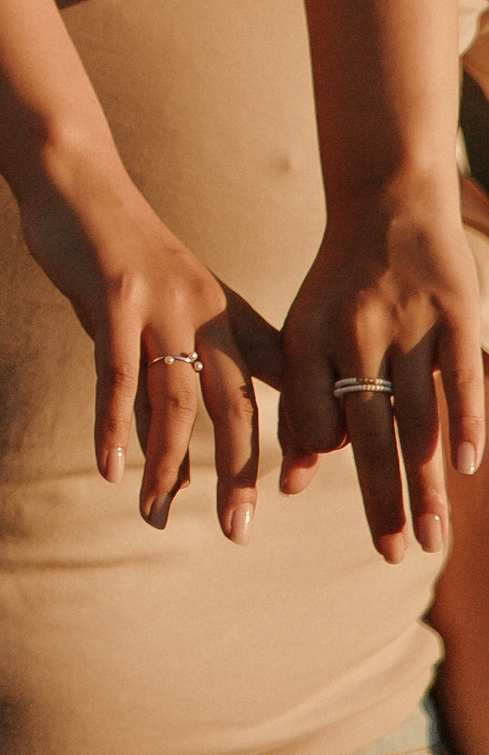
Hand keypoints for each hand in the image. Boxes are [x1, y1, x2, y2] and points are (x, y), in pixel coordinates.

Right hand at [14, 167, 270, 539]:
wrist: (76, 182)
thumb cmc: (115, 258)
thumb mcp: (152, 319)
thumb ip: (164, 386)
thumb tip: (168, 465)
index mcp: (226, 315)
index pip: (276, 386)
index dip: (291, 437)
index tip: (291, 494)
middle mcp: (205, 312)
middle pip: (236, 406)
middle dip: (240, 474)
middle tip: (238, 532)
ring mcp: (160, 304)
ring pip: (176, 399)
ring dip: (169, 463)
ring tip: (156, 515)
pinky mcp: (114, 297)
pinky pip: (116, 374)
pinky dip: (112, 424)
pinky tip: (109, 468)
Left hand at [277, 173, 487, 560]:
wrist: (386, 199)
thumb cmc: (341, 285)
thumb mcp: (303, 335)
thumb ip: (298, 407)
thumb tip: (288, 486)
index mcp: (309, 338)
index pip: (309, 413)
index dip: (313, 450)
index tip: (319, 488)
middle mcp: (355, 333)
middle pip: (366, 431)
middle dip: (379, 498)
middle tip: (392, 554)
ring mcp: (409, 324)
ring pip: (417, 417)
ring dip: (425, 483)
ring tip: (430, 539)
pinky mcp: (457, 313)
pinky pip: (461, 377)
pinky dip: (465, 422)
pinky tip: (465, 468)